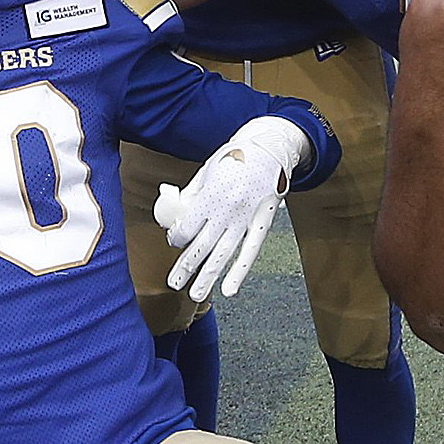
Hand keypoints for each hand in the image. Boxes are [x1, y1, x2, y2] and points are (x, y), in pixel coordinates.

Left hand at [154, 112, 311, 303]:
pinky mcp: (263, 223)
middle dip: (186, 267)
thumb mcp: (207, 171)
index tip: (174, 241)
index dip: (177, 238)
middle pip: (202, 245)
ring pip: (223, 254)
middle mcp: (228, 210)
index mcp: (211, 195)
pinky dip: (239, 272)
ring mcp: (246, 219)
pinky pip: (250, 252)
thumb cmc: (234, 158)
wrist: (270, 148)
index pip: (188, 227)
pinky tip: (229, 290)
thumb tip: (174, 216)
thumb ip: (191, 195)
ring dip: (208, 276)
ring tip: (195, 295)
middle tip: (173, 283)